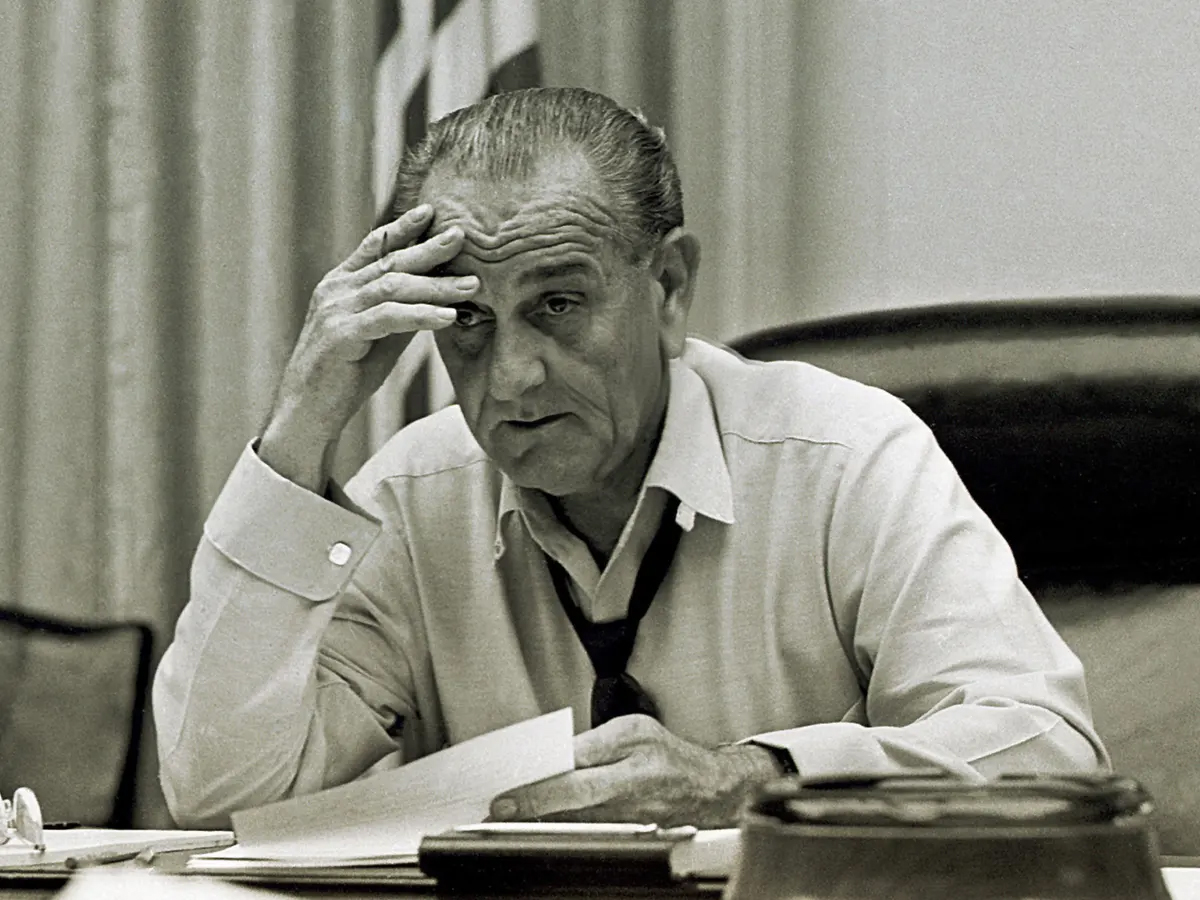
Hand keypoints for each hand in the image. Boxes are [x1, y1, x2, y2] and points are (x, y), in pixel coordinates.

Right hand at [259, 204, 477, 490]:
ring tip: (472, 284)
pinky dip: (421, 314)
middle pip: (390, 261)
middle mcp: (336, 291)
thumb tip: (438, 297)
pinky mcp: (341, 336)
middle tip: (462, 236)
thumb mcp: (378, 337)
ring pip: (393, 287)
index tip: (432, 212)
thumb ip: (401, 313)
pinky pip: (388, 318)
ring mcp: (336, 311)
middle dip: (428, 248)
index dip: (402, 227)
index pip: (374, 246)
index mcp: (341, 285)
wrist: (307, 413)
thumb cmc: (344, 376)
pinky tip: (448, 315)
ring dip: (436, 285)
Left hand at [488, 715, 783, 827]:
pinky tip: (541, 821)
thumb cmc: (666, 753)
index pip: (578, 768)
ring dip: (543, 817)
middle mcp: (632, 785)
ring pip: (578, 817)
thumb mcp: (632, 730)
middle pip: (575, 797)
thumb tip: (552, 758)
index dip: (540, 783)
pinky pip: (590, 827)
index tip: (509, 793)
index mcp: (633, 749)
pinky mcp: (629, 830)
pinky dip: (563, 825)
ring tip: (512, 813)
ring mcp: (631, 814)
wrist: (708, 788)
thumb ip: (592, 743)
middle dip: (534, 804)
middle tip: (501, 809)